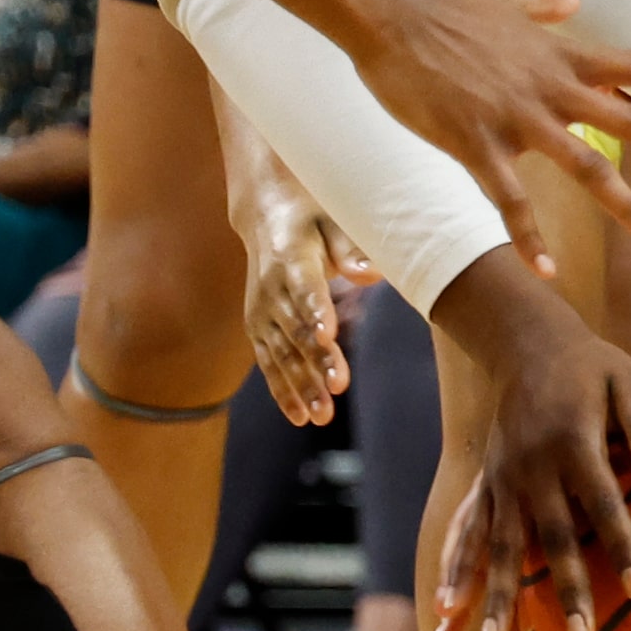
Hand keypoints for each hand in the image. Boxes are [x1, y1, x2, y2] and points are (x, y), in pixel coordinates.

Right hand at [232, 149, 375, 425]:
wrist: (267, 214)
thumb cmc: (314, 215)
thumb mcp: (334, 219)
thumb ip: (351, 248)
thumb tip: (372, 275)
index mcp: (290, 256)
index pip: (304, 287)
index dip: (315, 310)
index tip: (328, 335)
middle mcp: (270, 287)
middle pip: (295, 328)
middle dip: (315, 360)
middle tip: (338, 388)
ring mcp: (261, 310)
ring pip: (281, 352)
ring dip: (300, 385)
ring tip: (323, 416)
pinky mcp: (258, 327)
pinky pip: (269, 362)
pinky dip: (282, 389)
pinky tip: (300, 416)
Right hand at [354, 0, 630, 281]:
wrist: (389, 16)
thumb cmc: (443, 7)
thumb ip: (544, 4)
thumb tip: (574, 1)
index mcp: (564, 54)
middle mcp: (553, 87)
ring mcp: (517, 118)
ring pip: (586, 168)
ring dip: (627, 206)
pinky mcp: (477, 144)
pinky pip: (510, 201)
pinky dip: (528, 238)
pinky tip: (545, 270)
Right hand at [430, 332, 630, 630]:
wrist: (525, 342)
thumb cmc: (592, 365)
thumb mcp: (629, 379)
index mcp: (573, 440)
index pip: (603, 503)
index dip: (622, 545)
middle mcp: (531, 467)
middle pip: (550, 538)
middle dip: (564, 591)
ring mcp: (502, 479)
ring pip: (499, 548)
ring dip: (497, 598)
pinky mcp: (486, 485)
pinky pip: (467, 534)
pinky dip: (456, 572)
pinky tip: (447, 611)